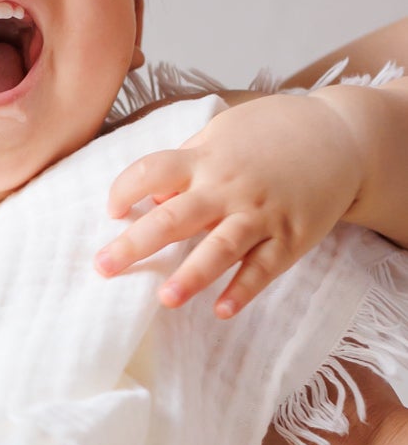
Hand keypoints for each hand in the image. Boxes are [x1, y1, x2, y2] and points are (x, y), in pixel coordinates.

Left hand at [94, 91, 364, 317]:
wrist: (342, 136)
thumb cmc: (273, 134)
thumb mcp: (224, 134)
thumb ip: (185, 163)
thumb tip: (148, 196)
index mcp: (206, 158)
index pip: (152, 170)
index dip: (126, 188)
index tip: (111, 211)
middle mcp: (229, 187)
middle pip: (175, 216)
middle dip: (136, 243)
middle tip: (103, 266)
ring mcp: (262, 214)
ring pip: (221, 247)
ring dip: (192, 275)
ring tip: (165, 299)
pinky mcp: (291, 237)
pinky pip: (264, 268)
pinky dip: (244, 290)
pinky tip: (222, 311)